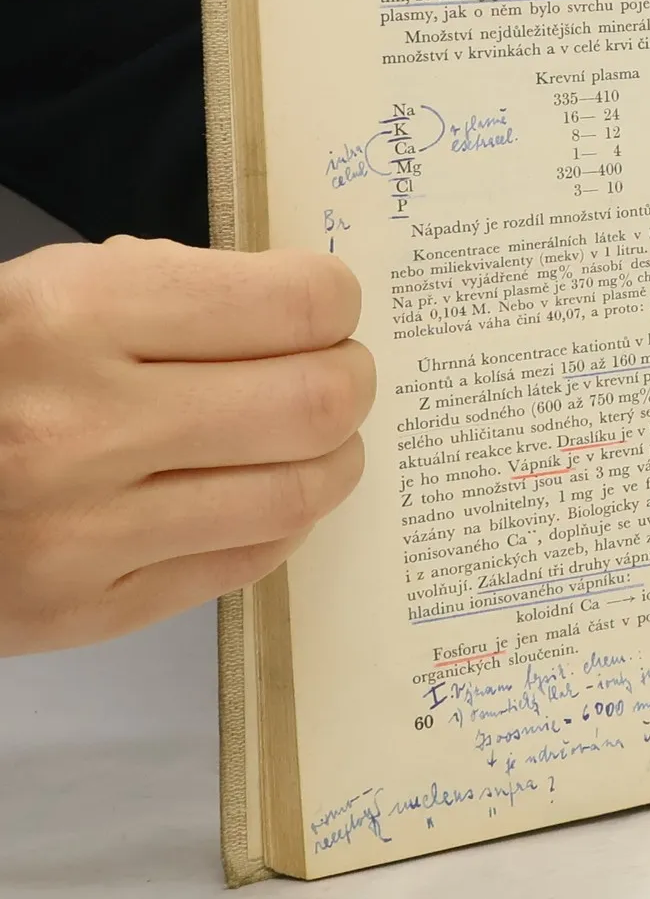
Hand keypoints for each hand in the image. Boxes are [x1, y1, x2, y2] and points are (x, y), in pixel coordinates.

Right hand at [0, 237, 373, 653]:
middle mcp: (81, 424)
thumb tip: (305, 311)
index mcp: (72, 315)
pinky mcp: (87, 608)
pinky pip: (246, 560)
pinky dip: (278, 520)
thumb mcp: (48, 291)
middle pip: (316, 402)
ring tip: (312, 437)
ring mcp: (84, 529)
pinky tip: (258, 491)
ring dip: (332, 458)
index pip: (294, 306)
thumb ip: (175, 291)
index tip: (329, 306)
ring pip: (299, 492)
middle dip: (351, 380)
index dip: (334, 301)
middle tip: (340, 372)